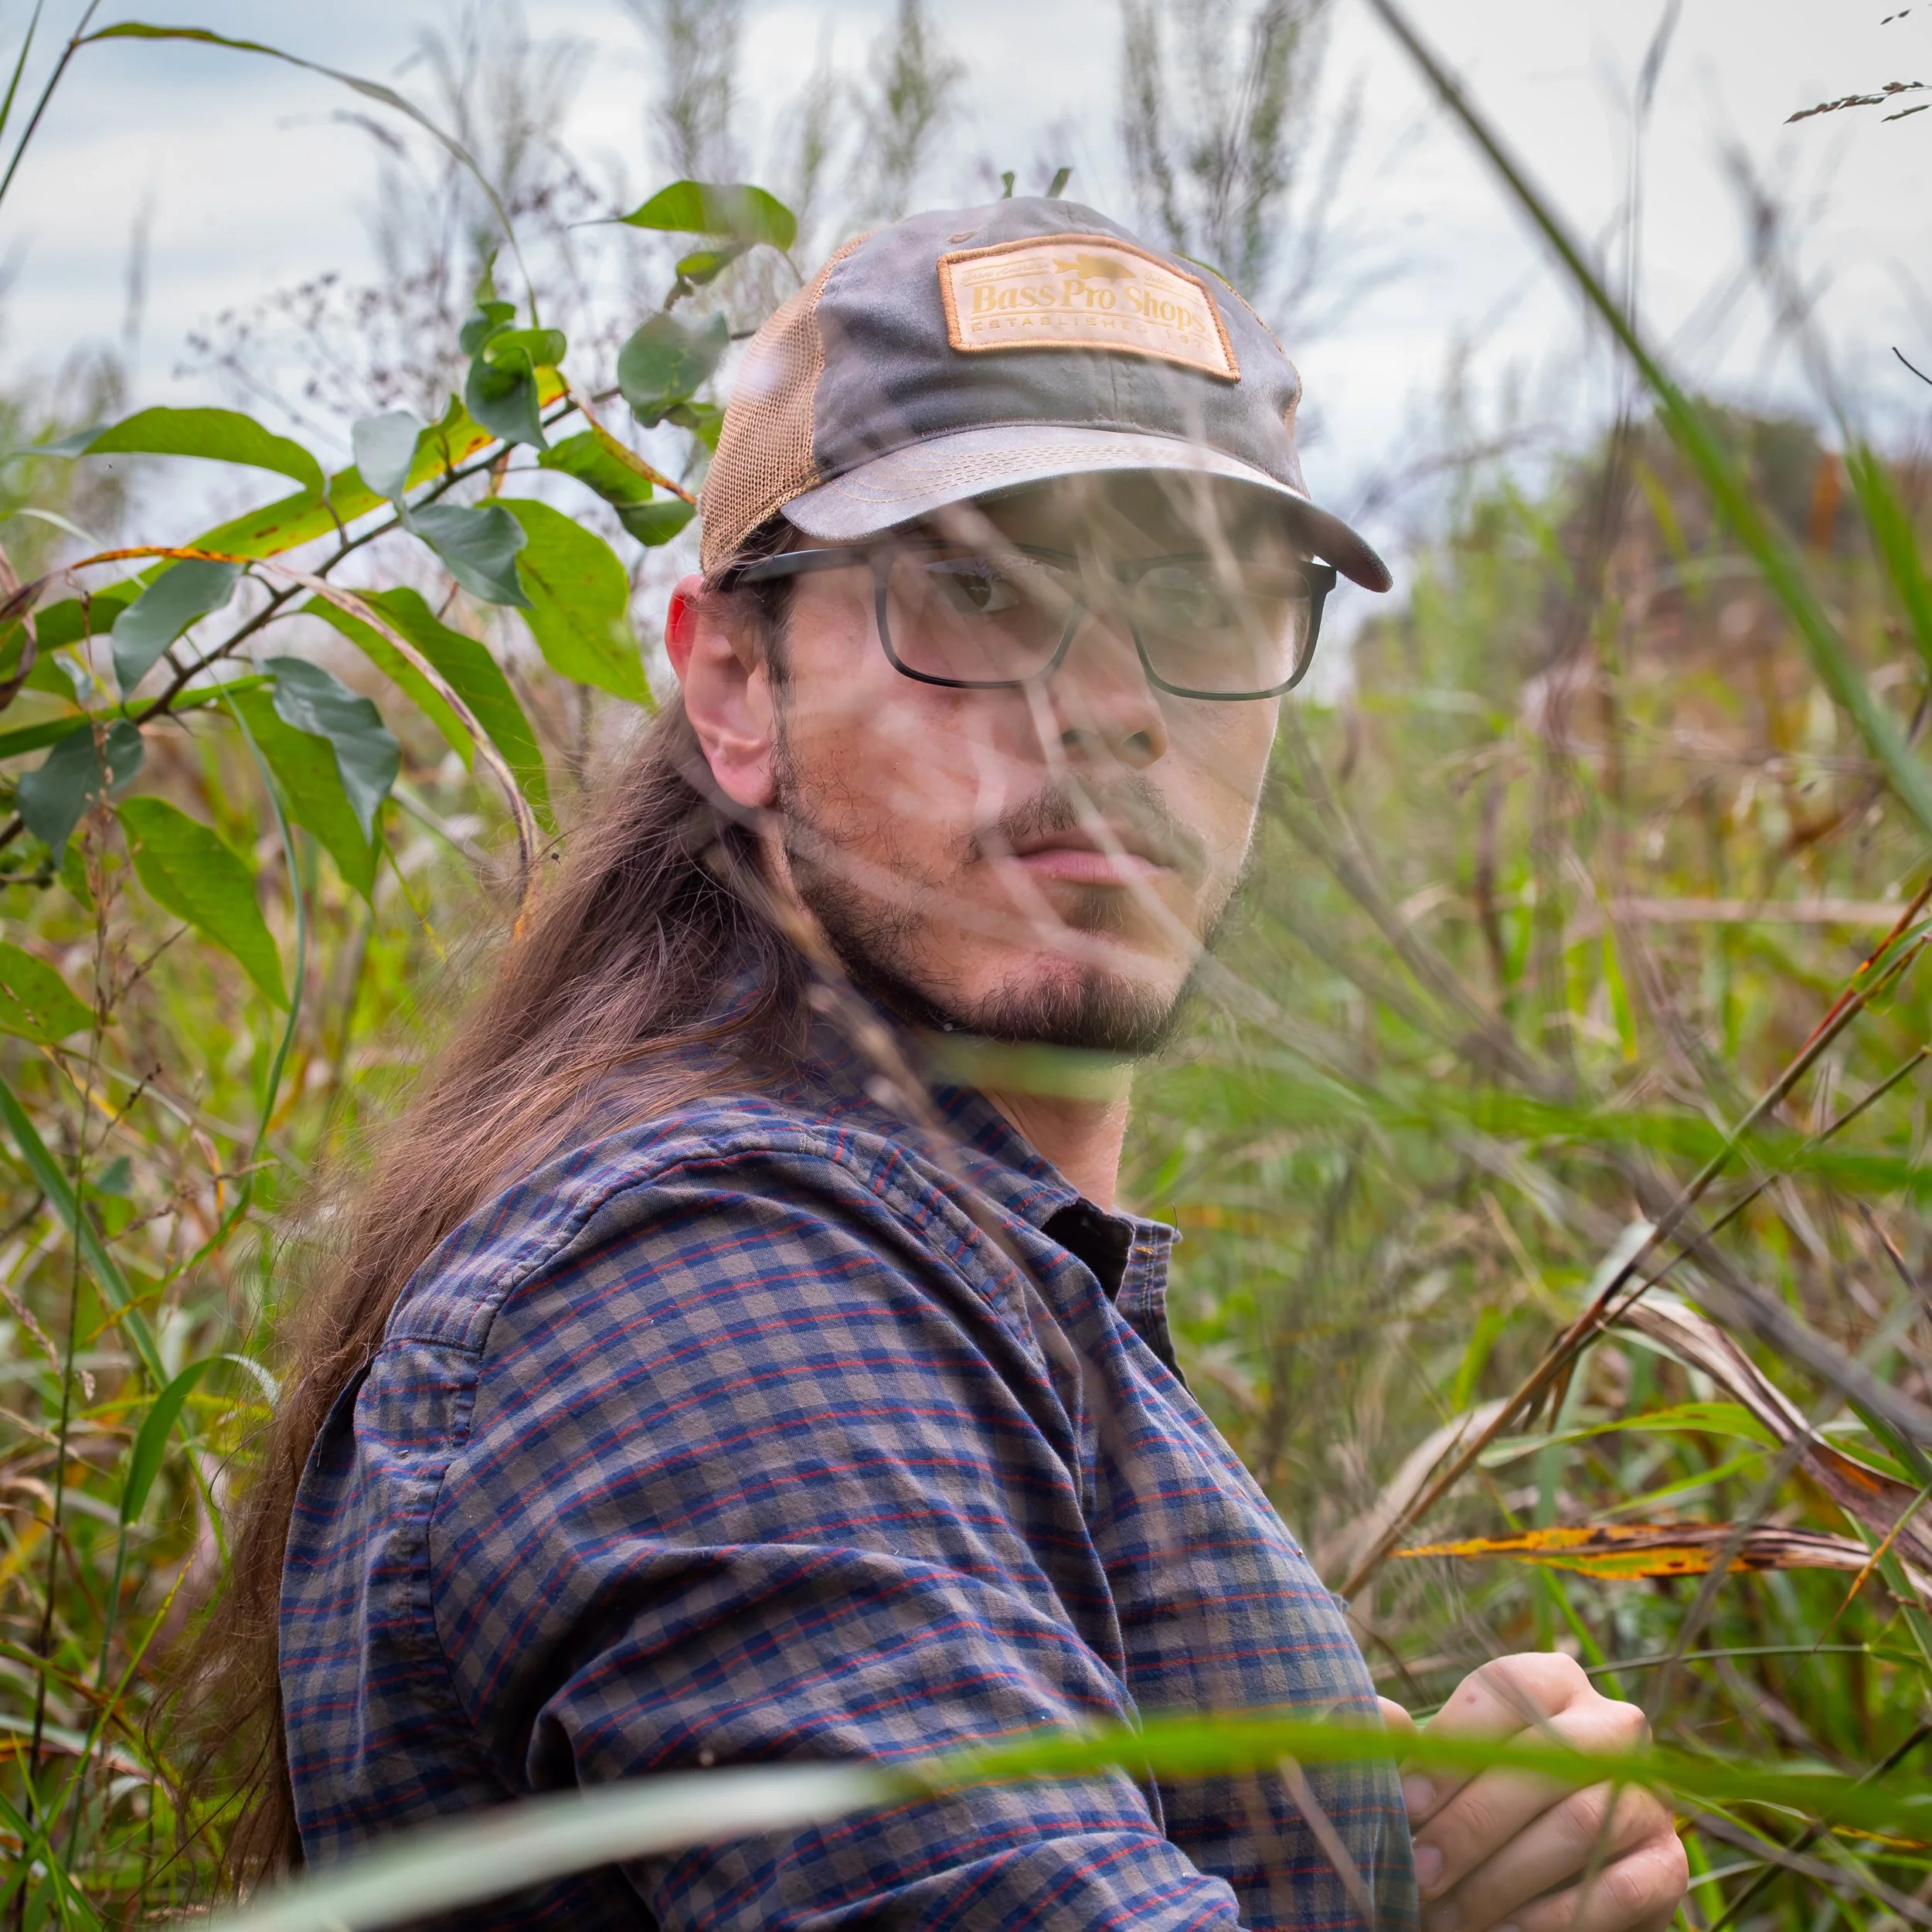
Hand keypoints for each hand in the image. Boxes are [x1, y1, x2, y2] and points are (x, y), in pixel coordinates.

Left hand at [1377, 1653, 1688, 1931]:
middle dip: (1475, 1822)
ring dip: (1504, 1879)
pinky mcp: (1669, 1864)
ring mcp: (1650, 1793)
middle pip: (1548, 1759)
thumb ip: (1408, 1747)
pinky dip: (1555, 1919)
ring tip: (1448, 1915)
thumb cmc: (1472, 1809)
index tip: (1409, 1805)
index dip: (1453, 1747)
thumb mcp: (1437, 1774)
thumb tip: (1379, 1718)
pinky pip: (1621, 1889)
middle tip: (1422, 1874)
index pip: (1506, 1692)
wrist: (1535, 1886)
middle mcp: (1611, 1725)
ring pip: (1582, 1824)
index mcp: (1551, 1682)